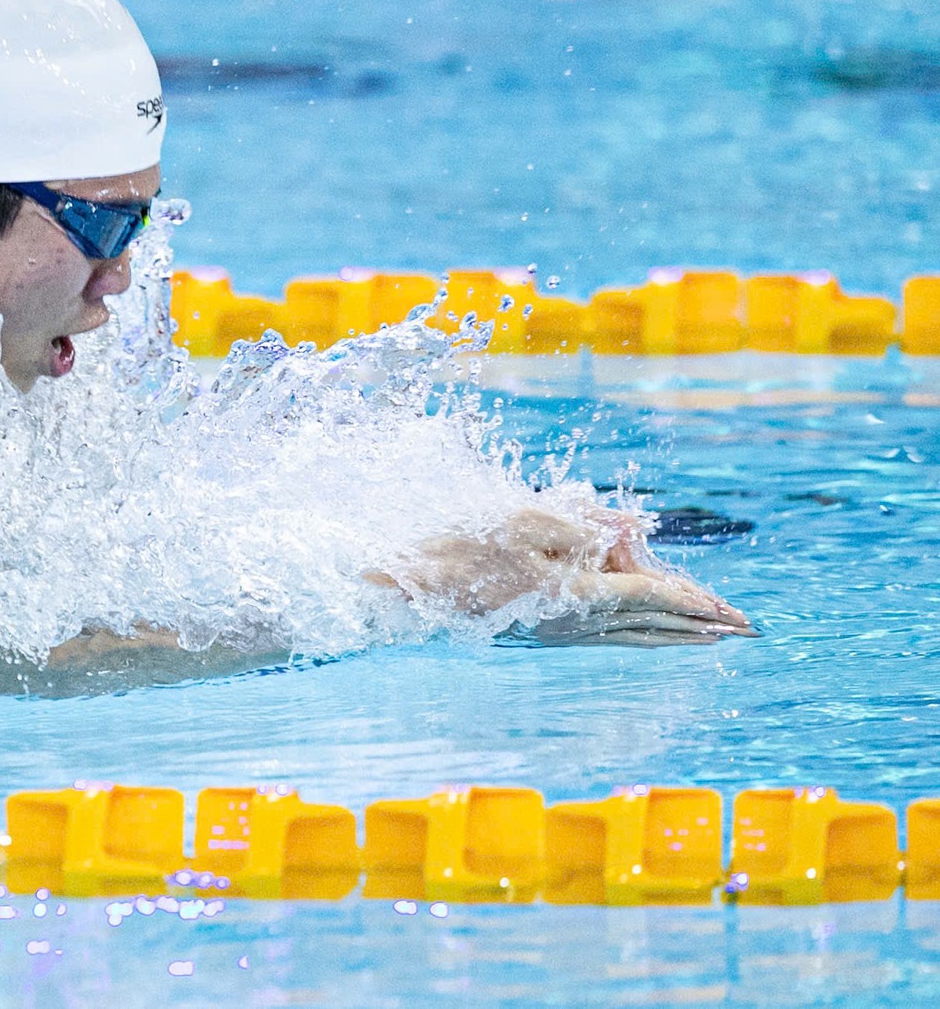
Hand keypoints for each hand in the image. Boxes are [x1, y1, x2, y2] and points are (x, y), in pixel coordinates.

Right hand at [386, 504, 756, 645]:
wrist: (410, 587)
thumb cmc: (463, 546)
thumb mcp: (527, 518)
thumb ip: (584, 525)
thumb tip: (629, 531)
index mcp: (575, 596)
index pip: (650, 596)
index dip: (694, 600)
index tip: (731, 610)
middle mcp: (574, 623)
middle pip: (651, 625)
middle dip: (700, 626)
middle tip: (744, 630)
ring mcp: (558, 632)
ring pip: (631, 635)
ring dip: (675, 634)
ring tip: (710, 636)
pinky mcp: (543, 630)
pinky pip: (607, 634)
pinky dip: (640, 633)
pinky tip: (646, 633)